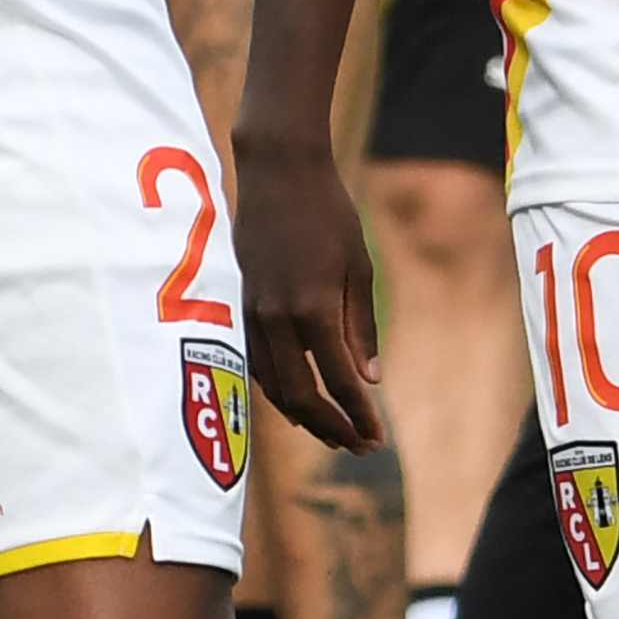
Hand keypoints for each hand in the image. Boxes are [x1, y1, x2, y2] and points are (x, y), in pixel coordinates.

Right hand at [235, 134, 384, 450]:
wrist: (278, 173)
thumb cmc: (328, 213)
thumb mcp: (359, 267)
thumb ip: (361, 326)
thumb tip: (370, 380)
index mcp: (313, 308)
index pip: (336, 380)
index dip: (357, 414)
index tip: (377, 436)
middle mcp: (277, 318)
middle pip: (300, 395)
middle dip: (331, 427)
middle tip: (360, 446)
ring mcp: (253, 314)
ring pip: (273, 385)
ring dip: (304, 416)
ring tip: (334, 432)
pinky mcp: (241, 306)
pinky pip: (258, 362)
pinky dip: (278, 390)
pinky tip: (300, 401)